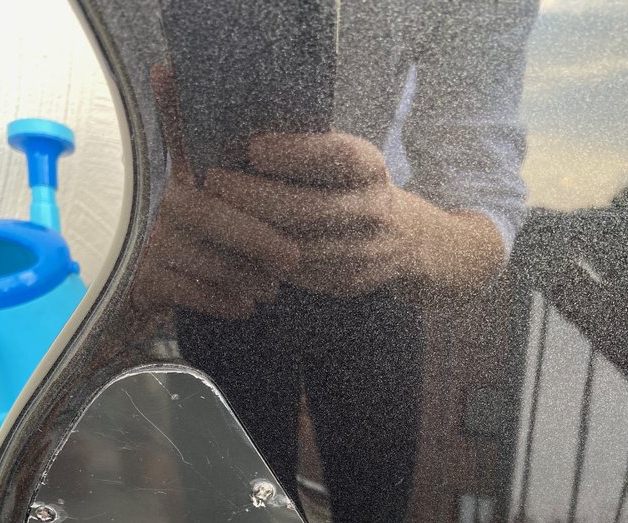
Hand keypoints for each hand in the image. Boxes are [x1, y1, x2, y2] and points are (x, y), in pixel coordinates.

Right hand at [133, 65, 299, 319]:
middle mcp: (158, 204)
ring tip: (272, 287)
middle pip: (212, 215)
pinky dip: (224, 301)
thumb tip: (199, 81)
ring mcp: (148, 242)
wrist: (137, 292)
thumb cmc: (188, 241)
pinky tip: (244, 306)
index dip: (190, 121)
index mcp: (176, 176)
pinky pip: (194, 292)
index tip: (224, 128)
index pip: (182, 138)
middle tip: (293, 258)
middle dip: (259, 239)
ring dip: (249, 276)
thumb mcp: (198, 194)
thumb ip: (212, 151)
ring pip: (210, 258)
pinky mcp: (145, 280)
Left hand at [204, 132, 505, 297]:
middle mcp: (373, 211)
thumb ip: (308, 152)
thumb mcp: (348, 161)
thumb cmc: (358, 189)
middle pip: (308, 209)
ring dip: (252, 234)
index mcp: (371, 169)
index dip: (295, 153)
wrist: (414, 243)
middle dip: (254, 197)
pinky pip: (298, 275)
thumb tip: (239, 134)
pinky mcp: (349, 284)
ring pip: (297, 248)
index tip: (254, 148)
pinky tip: (237, 247)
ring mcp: (364, 254)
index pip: (336, 157)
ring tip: (216, 216)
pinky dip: (264, 261)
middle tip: (214, 184)